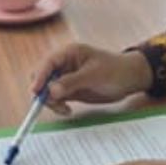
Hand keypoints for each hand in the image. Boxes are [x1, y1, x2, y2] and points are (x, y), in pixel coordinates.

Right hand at [32, 43, 151, 117]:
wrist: (130, 79)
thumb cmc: (115, 70)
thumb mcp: (95, 75)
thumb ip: (72, 82)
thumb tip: (51, 90)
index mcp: (68, 53)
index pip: (48, 63)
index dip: (40, 77)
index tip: (35, 92)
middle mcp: (64, 65)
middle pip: (42, 77)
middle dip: (42, 91)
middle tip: (52, 104)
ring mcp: (66, 78)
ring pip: (47, 90)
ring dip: (50, 101)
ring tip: (64, 109)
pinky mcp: (69, 90)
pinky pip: (56, 98)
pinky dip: (57, 106)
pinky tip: (67, 111)